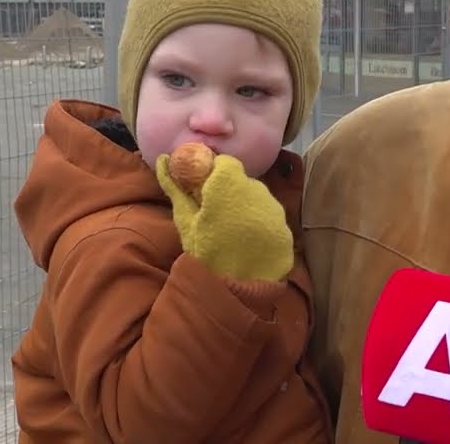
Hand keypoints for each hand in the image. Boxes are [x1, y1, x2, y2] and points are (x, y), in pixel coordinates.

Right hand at [156, 153, 293, 282]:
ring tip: (233, 233)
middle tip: (216, 215)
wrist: (235, 291)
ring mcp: (274, 209)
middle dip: (230, 191)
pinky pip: (270, 217)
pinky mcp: (286, 227)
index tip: (206, 191)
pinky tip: (249, 242)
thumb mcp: (185, 221)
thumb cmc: (204, 253)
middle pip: (242, 180)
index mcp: (228, 184)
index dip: (215, 174)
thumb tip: (163, 159)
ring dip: (245, 207)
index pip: (225, 163)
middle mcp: (256, 189)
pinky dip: (260, 224)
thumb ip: (174, 187)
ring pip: (258, 197)